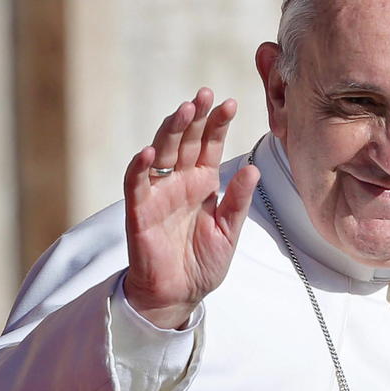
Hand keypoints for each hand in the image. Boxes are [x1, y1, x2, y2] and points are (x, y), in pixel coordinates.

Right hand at [123, 87, 259, 328]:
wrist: (179, 295)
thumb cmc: (202, 263)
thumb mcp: (229, 232)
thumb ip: (238, 201)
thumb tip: (253, 169)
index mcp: (202, 183)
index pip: (209, 145)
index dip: (217, 124)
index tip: (230, 103)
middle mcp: (179, 182)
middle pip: (185, 140)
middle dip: (194, 117)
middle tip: (204, 95)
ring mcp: (158, 193)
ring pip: (161, 152)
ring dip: (170, 130)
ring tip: (184, 110)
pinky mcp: (139, 211)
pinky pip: (136, 184)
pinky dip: (140, 167)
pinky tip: (150, 151)